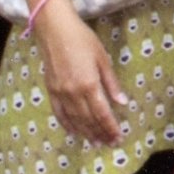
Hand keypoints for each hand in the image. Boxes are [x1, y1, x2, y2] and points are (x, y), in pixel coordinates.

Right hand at [35, 5, 130, 143]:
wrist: (55, 29)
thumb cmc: (82, 39)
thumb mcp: (102, 58)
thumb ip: (111, 83)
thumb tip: (122, 103)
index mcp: (89, 84)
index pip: (103, 113)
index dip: (111, 127)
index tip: (118, 138)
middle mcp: (74, 93)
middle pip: (89, 120)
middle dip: (100, 133)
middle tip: (109, 144)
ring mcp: (60, 93)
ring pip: (75, 120)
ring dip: (86, 133)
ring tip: (95, 143)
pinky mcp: (51, 91)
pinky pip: (59, 113)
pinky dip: (67, 125)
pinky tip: (74, 132)